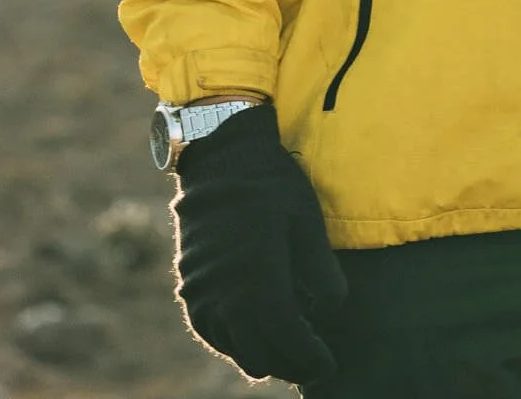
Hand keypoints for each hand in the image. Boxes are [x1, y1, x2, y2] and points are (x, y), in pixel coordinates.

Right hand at [172, 101, 346, 381]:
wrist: (219, 156)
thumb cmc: (270, 183)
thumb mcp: (307, 218)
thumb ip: (320, 268)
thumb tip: (332, 308)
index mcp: (258, 277)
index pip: (286, 338)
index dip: (308, 358)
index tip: (327, 364)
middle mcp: (225, 292)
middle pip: (258, 350)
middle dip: (288, 363)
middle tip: (312, 365)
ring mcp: (201, 289)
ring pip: (232, 345)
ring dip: (259, 356)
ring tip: (285, 355)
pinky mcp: (189, 282)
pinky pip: (208, 329)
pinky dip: (231, 342)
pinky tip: (249, 339)